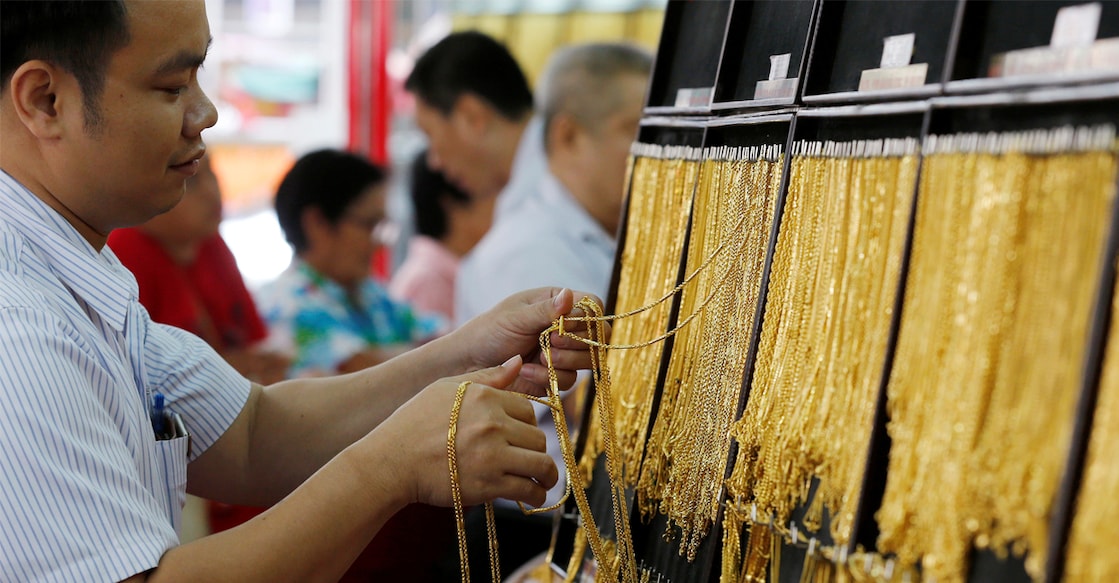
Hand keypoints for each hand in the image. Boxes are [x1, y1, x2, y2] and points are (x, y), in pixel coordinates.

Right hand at [375, 356, 557, 507]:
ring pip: (540, 463)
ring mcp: (492, 455)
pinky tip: (534, 496)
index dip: (527, 424)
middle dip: (536, 449)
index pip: (528, 410)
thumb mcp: (446, 388)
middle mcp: (492, 424)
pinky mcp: (488, 485)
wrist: (391, 462)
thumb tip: (519, 361)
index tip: (521, 436)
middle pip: (538, 437)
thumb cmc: (414, 423)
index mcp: (485, 397)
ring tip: (544, 481)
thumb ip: (487, 376)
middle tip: (531, 459)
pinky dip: (536, 495)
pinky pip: (527, 490)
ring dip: (547, 475)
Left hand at [455, 287, 608, 395]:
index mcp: (557, 304)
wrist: (468, 364)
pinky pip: (568, 381)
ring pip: (587, 361)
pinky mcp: (554, 376)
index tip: (565, 325)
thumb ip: (545, 310)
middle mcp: (565, 327)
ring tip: (538, 357)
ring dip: (565, 361)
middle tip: (552, 343)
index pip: (593, 306)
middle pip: (598, 336)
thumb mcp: (516, 317)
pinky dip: (548, 377)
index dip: (587, 317)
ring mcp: (562, 353)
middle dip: (577, 343)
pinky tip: (526, 370)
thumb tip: (569, 295)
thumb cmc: (488, 331)